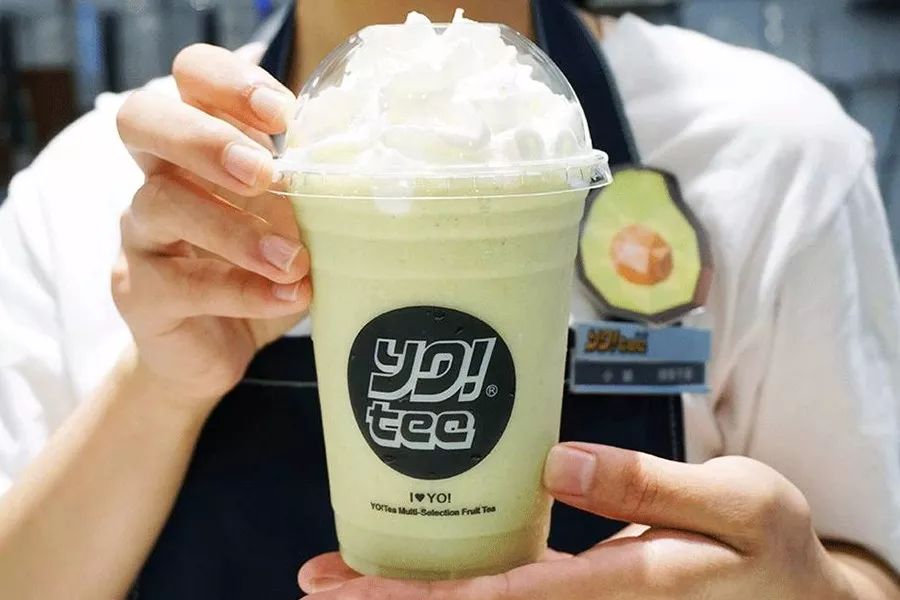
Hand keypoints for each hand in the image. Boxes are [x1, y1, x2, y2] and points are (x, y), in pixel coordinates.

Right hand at [113, 43, 308, 406]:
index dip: (228, 81)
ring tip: (294, 260)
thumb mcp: (290, 219)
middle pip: (141, 118)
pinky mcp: (138, 291)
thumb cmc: (259, 268)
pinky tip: (288, 296)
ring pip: (163, 203)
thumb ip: (304, 183)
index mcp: (198, 143)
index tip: (284, 115)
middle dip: (205, 138)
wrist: (216, 350)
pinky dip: (243, 290)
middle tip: (264, 173)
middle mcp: (157, 175)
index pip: (190, 76)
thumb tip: (352, 149)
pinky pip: (181, 283)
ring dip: (237, 230)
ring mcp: (140, 233)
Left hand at [299, 444, 854, 598]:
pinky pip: (511, 591)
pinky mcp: (586, 592)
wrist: (801, 596)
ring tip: (342, 576)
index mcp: (620, 591)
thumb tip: (555, 461)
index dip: (421, 598)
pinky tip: (425, 562)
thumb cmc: (772, 548)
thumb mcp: (735, 503)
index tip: (349, 590)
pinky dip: (458, 581)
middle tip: (316, 584)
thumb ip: (645, 483)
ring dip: (412, 594)